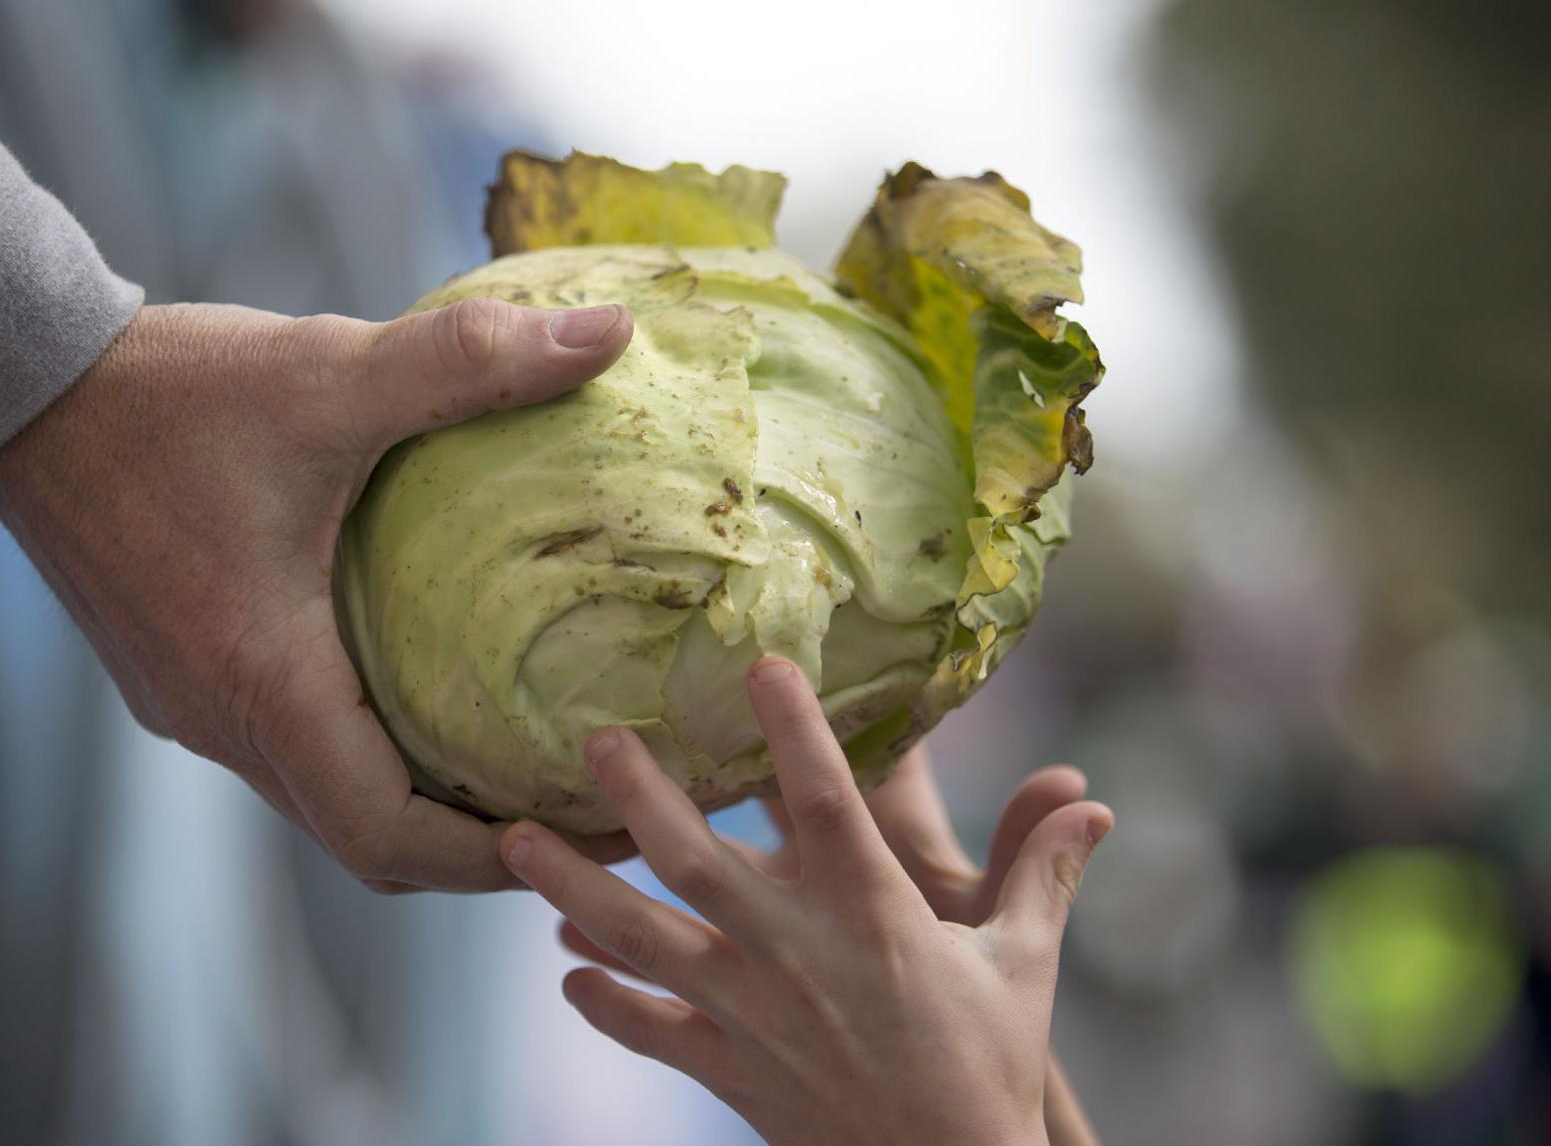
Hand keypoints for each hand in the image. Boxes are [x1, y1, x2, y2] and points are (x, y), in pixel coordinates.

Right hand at [0, 298, 636, 891]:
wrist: (28, 381)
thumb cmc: (170, 389)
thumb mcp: (329, 368)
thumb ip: (470, 360)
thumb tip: (610, 335)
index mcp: (260, 678)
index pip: (387, 833)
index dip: (493, 857)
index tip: (590, 834)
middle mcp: (221, 717)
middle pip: (368, 840)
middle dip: (480, 850)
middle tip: (586, 811)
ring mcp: (196, 704)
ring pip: (330, 800)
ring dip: (429, 809)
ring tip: (532, 769)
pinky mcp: (187, 675)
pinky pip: (298, 753)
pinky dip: (379, 761)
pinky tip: (441, 702)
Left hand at [503, 658, 1111, 1144]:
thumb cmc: (987, 1065)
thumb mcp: (1023, 964)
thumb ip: (1042, 873)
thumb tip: (1092, 801)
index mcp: (871, 914)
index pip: (827, 802)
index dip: (794, 730)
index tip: (761, 664)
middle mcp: (796, 953)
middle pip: (698, 863)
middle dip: (640, 798)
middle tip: (592, 739)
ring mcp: (750, 1013)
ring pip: (642, 941)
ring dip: (574, 888)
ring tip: (514, 840)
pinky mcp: (728, 1069)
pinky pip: (649, 1030)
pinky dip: (604, 1001)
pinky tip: (563, 972)